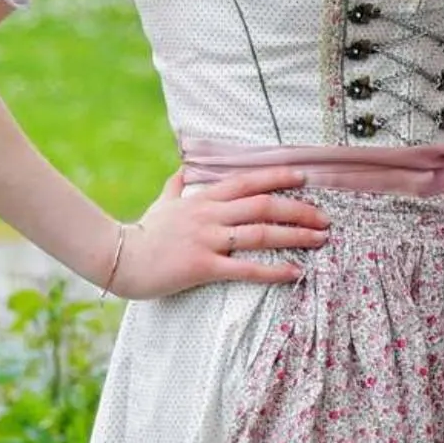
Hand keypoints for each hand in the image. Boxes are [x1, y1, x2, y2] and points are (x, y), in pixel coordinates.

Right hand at [107, 166, 332, 299]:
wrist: (118, 258)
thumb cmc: (143, 232)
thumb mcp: (161, 204)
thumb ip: (176, 186)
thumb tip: (183, 170)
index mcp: (204, 199)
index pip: (248, 181)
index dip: (278, 177)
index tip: (304, 177)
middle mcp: (210, 215)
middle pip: (264, 205)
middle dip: (299, 209)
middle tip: (325, 217)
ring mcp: (208, 240)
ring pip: (260, 233)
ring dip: (295, 236)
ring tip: (320, 239)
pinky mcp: (203, 267)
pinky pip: (245, 268)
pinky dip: (273, 269)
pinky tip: (294, 272)